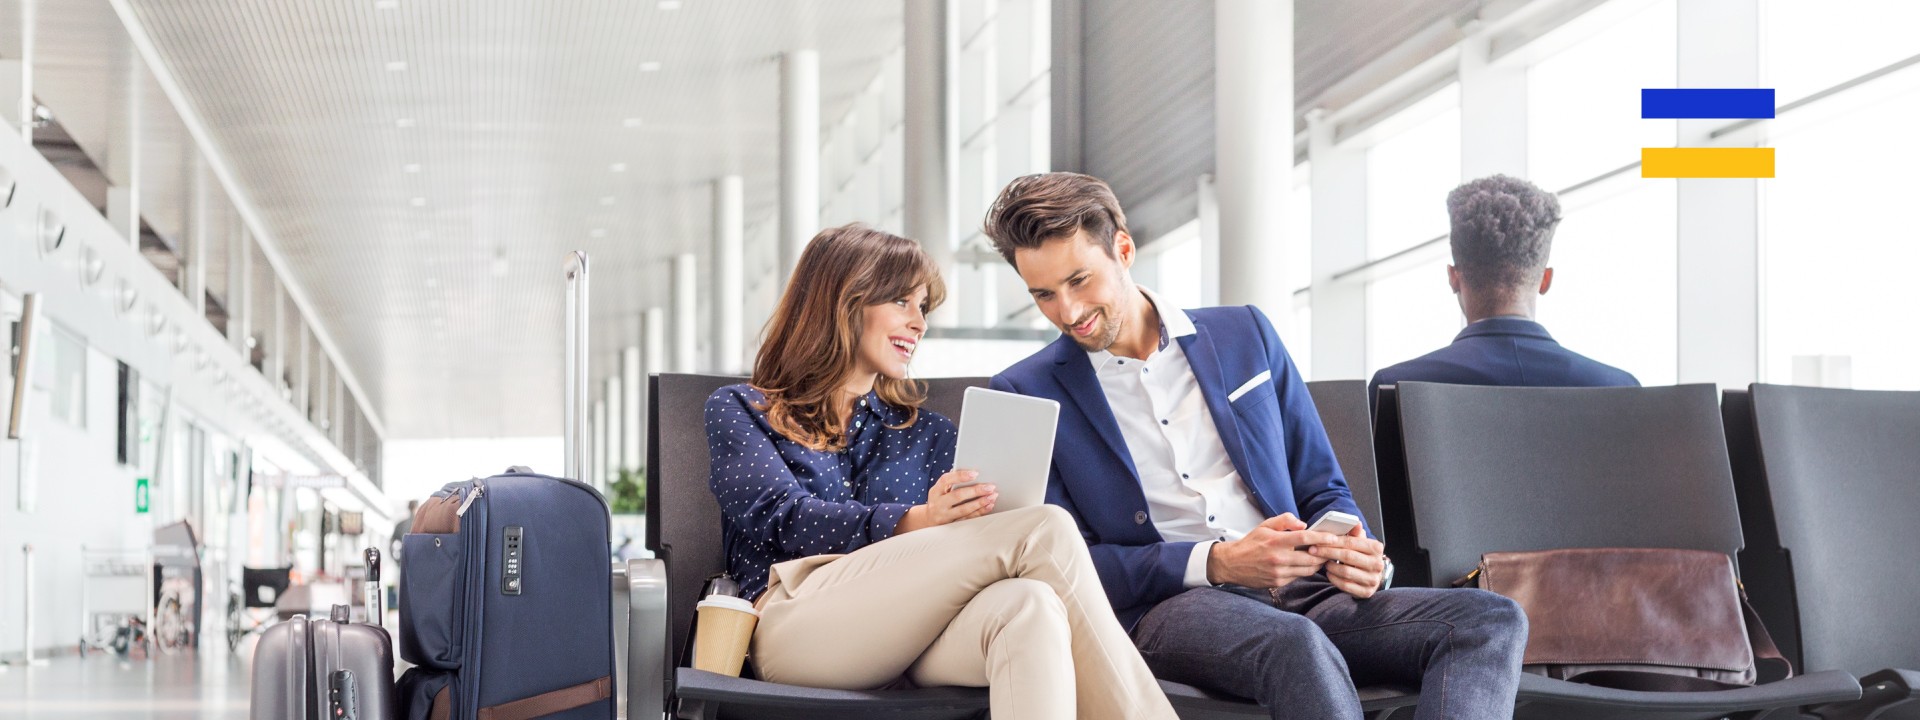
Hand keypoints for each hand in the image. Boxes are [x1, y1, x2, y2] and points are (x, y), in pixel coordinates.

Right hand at [896, 470, 996, 532]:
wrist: (929, 519)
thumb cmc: (940, 499)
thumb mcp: (940, 490)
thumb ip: (952, 482)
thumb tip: (973, 473)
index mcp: (935, 491)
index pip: (946, 480)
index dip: (960, 476)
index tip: (975, 473)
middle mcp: (938, 504)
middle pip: (957, 496)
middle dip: (975, 491)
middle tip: (990, 487)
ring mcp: (944, 516)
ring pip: (964, 509)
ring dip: (980, 503)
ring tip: (993, 496)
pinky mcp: (952, 525)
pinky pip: (968, 519)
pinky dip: (979, 512)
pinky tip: (989, 506)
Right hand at [1204, 513, 1339, 587]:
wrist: (1232, 563)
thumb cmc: (1250, 543)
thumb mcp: (1265, 525)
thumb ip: (1285, 520)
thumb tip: (1303, 524)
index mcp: (1276, 541)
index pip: (1305, 538)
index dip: (1322, 538)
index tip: (1333, 538)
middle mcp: (1278, 558)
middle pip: (1311, 557)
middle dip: (1324, 554)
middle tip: (1331, 549)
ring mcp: (1279, 572)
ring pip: (1308, 570)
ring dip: (1317, 564)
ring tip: (1321, 557)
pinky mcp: (1278, 582)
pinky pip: (1298, 577)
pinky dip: (1305, 570)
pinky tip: (1306, 564)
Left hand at [1307, 524, 1387, 598]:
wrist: (1370, 576)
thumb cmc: (1361, 555)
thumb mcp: (1360, 542)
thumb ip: (1355, 533)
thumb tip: (1356, 523)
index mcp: (1377, 548)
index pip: (1351, 543)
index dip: (1332, 542)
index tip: (1317, 541)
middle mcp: (1377, 564)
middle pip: (1347, 556)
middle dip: (1327, 552)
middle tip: (1313, 551)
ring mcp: (1373, 579)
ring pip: (1346, 572)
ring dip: (1330, 567)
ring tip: (1324, 562)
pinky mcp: (1366, 592)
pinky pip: (1346, 585)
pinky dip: (1334, 579)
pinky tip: (1329, 573)